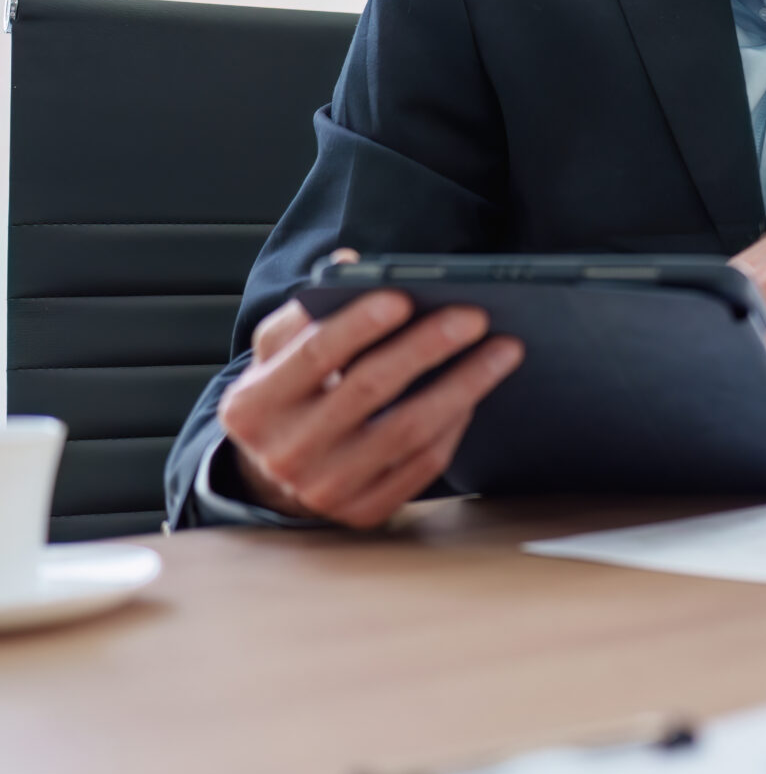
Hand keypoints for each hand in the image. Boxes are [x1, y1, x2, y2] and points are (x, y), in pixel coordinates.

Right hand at [220, 287, 523, 528]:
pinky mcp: (364, 512)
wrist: (278, 474)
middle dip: (427, 347)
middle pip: (368, 389)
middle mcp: (284, 452)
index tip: (403, 295)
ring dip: (464, 385)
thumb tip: (353, 262)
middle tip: (473, 316)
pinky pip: (422, 465)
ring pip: (406, 430)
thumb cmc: (289, 395)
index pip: (312, 355)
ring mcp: (325, 489)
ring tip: (503, 350)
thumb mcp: (276, 354)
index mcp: (253, 405)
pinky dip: (455, 425)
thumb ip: (308, 308)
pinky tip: (479, 391)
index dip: (359, 324)